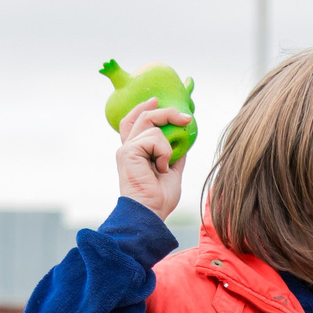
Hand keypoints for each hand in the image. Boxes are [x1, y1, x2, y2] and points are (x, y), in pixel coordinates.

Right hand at [114, 98, 191, 221]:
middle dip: (166, 112)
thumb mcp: (172, 172)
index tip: (157, 100)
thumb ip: (174, 155)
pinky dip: (163, 152)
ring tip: (164, 167)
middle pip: (144, 116)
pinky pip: (154, 138)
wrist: (150, 212)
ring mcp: (126, 148)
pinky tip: (160, 169)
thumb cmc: (160, 198)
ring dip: (167, 146)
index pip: (133, 121)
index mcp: (135, 151)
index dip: (143, 108)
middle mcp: (128, 147)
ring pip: (151, 125)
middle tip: (186, 118)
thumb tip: (183, 142)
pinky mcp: (128, 151)